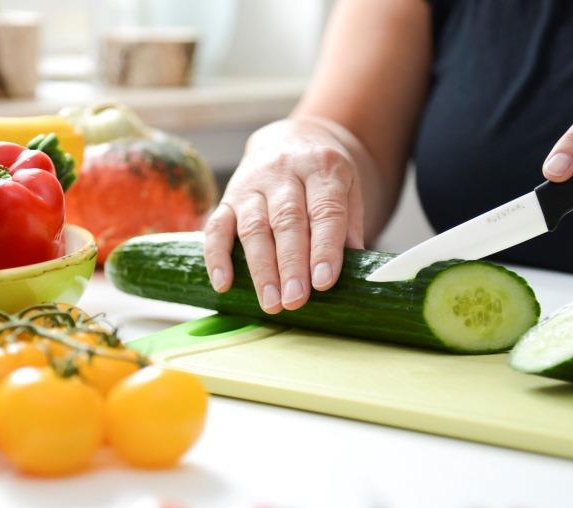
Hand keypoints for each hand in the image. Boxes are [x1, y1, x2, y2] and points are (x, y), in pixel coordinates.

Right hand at [203, 119, 364, 312]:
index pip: (324, 211)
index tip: (323, 282)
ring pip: (252, 227)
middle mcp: (284, 172)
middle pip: (286, 221)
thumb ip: (349, 226)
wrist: (289, 140)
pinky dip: (218, 257)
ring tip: (271, 302)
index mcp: (322, 168)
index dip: (324, 248)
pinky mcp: (227, 198)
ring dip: (260, 269)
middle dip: (290, 265)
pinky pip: (216, 227)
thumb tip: (355, 269)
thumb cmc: (321, 176)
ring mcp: (251, 185)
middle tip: (295, 300)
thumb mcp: (349, 188)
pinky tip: (224, 284)